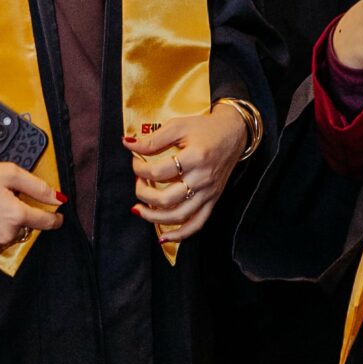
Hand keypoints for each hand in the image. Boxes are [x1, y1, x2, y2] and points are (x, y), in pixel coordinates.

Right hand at [0, 159, 62, 261]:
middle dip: (19, 217)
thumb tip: (58, 199)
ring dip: (3, 229)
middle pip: (25, 230)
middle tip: (0, 202)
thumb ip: (38, 187)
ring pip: (8, 240)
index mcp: (16, 214)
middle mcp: (4, 234)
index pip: (46, 222)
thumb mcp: (8, 172)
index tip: (57, 218)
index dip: (54, 219)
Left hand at [128, 102, 247, 242]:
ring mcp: (208, 193)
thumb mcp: (179, 126)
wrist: (234, 133)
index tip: (135, 162)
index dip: (140, 169)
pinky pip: (197, 224)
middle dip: (144, 194)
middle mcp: (203, 179)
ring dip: (154, 217)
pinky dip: (180, 234)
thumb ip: (153, 139)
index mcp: (195, 158)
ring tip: (140, 210)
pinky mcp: (213, 200)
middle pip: (166, 199)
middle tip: (138, 183)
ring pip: (178, 216)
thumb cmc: (206, 129)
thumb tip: (128, 144)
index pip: (159, 172)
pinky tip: (164, 236)